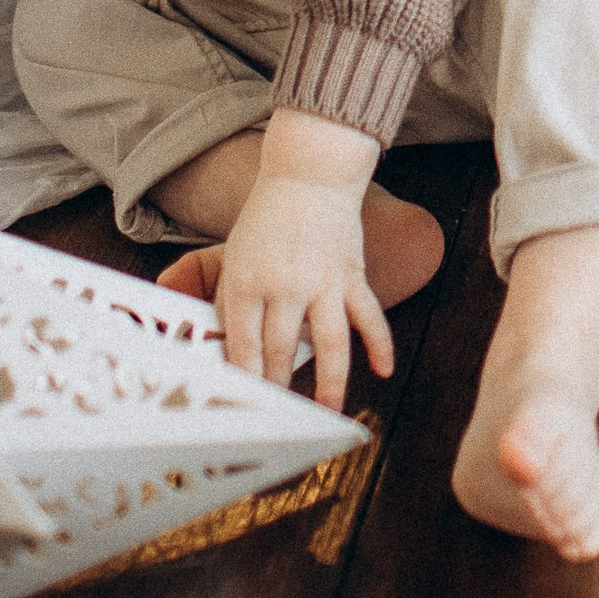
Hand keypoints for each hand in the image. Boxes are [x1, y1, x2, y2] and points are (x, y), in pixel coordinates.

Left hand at [192, 111, 393, 410]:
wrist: (309, 175)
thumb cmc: (266, 220)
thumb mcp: (233, 256)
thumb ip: (227, 298)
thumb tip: (214, 341)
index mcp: (247, 282)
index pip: (242, 345)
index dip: (243, 380)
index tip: (244, 408)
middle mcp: (284, 286)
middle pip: (280, 351)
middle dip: (279, 389)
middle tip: (279, 421)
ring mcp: (322, 282)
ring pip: (329, 342)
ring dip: (331, 382)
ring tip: (330, 412)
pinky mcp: (351, 275)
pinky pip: (368, 315)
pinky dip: (380, 344)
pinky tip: (384, 371)